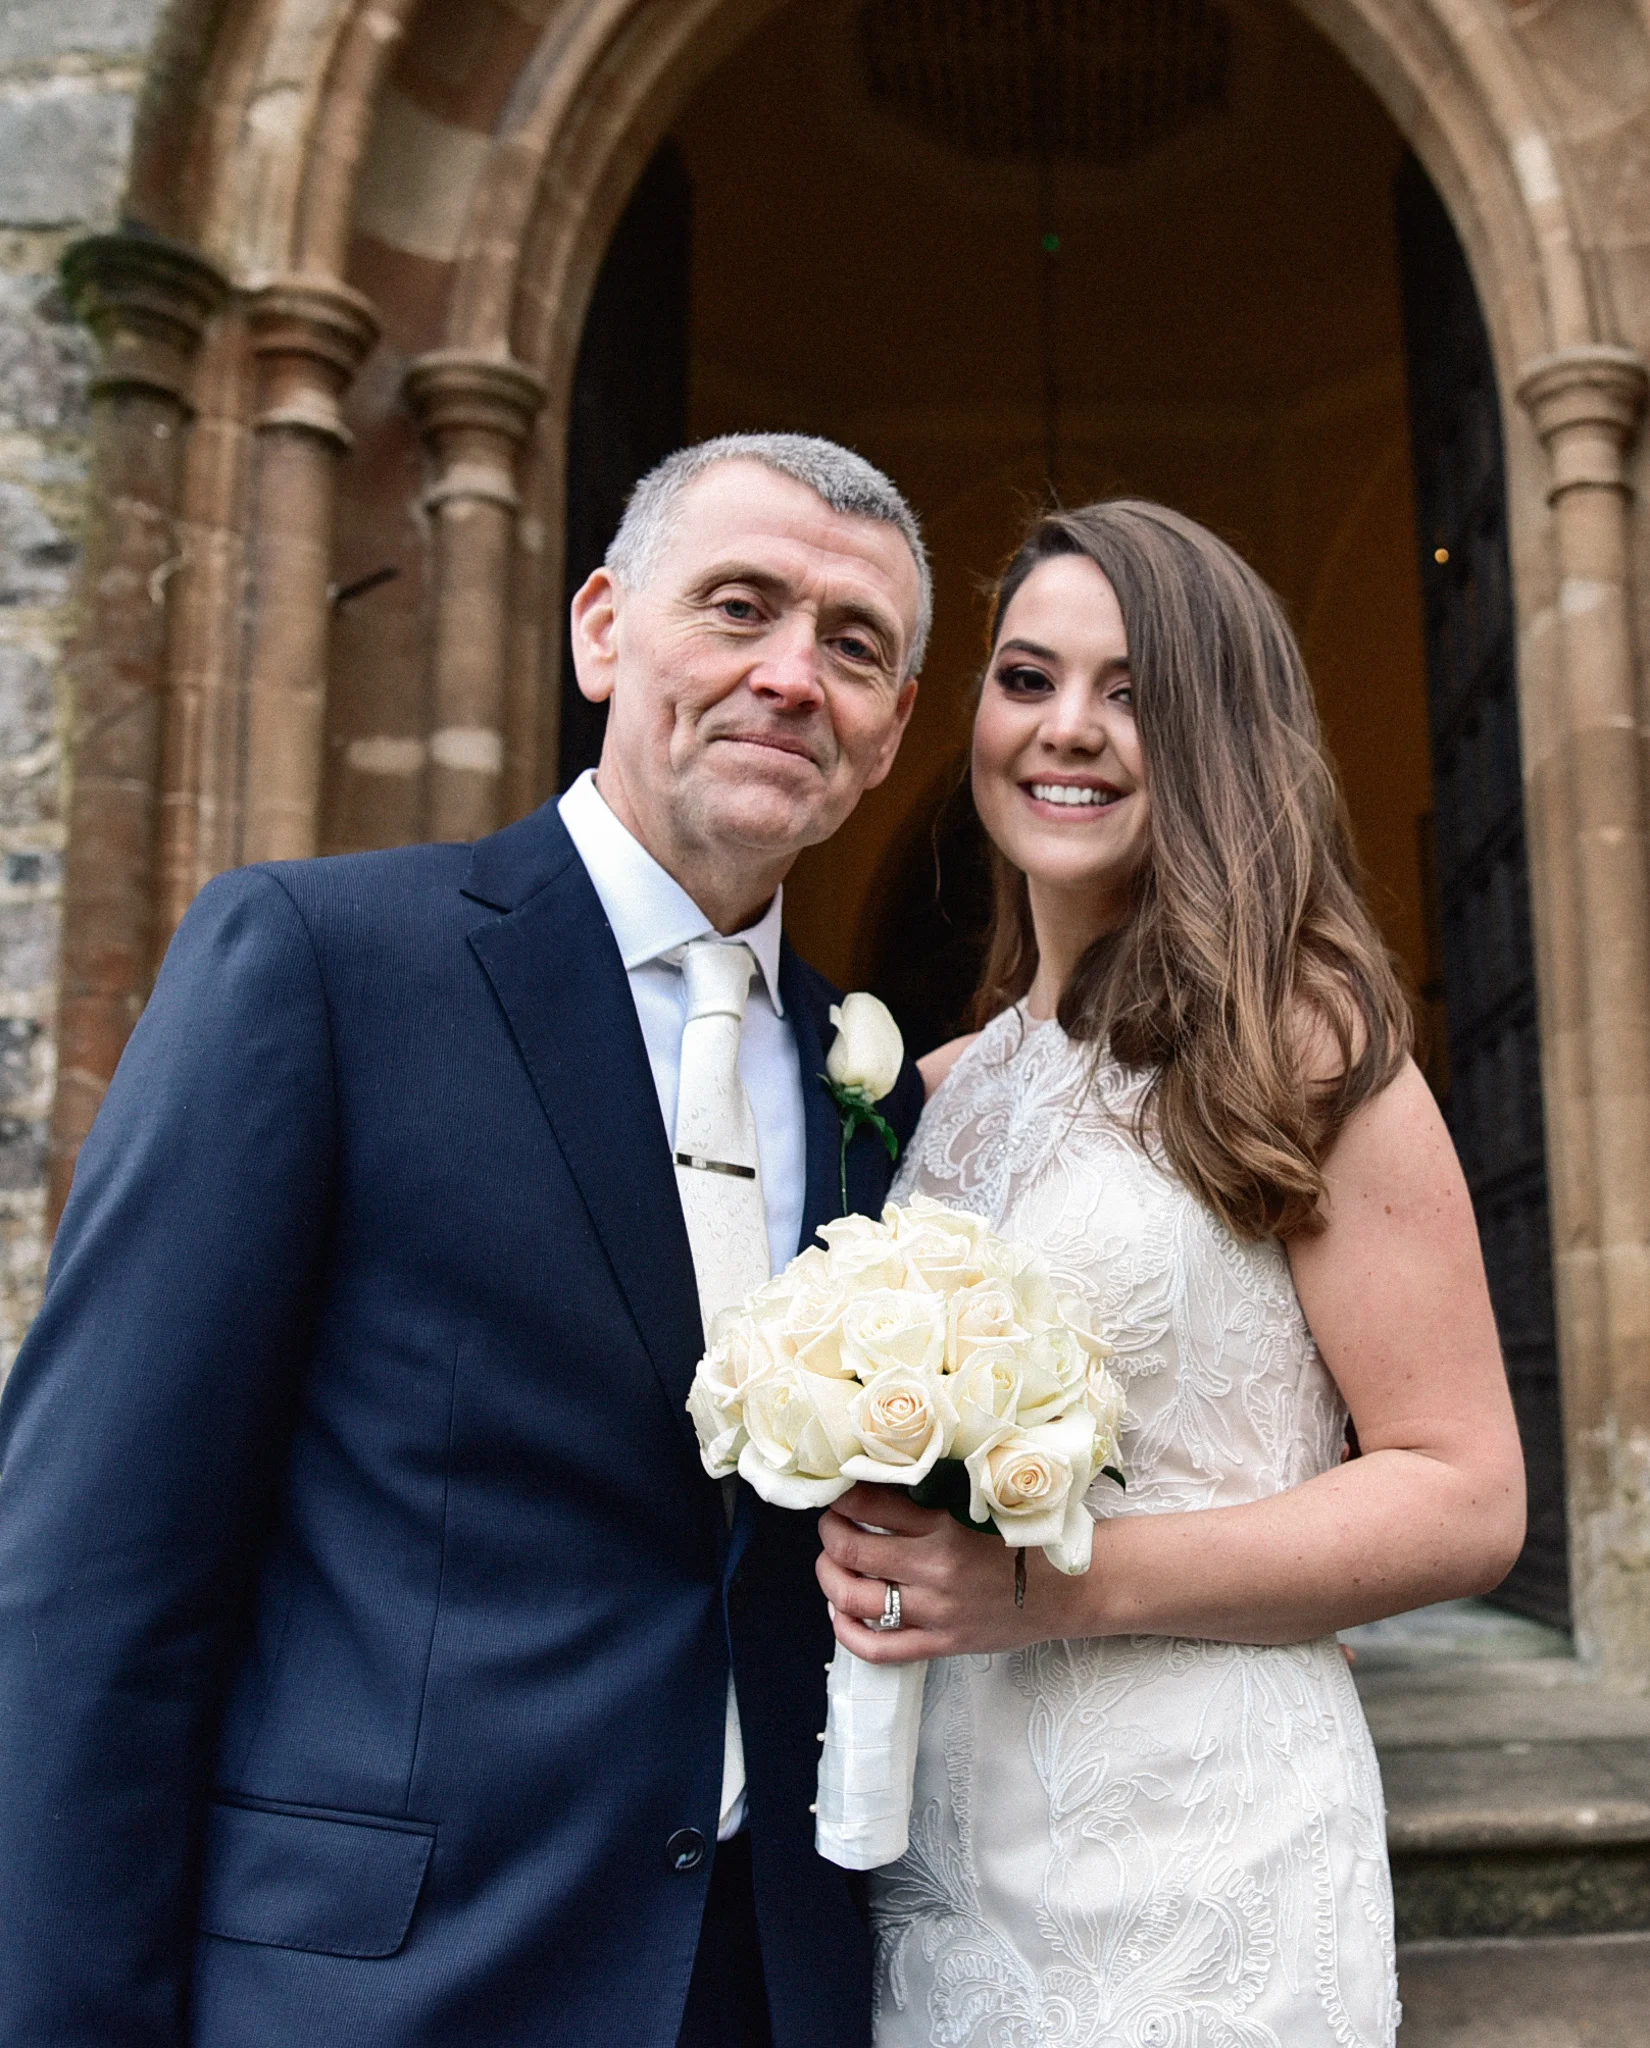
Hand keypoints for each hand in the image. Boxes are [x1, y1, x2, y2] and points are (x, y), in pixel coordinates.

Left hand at [815, 1482, 1066, 1661]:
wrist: (1074, 1588)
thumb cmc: (1028, 1540)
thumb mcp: (984, 1504)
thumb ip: (937, 1497)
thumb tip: (884, 1480)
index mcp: (946, 1524)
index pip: (871, 1502)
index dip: (843, 1495)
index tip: (839, 1492)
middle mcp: (935, 1567)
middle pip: (851, 1548)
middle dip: (829, 1532)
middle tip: (829, 1524)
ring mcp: (936, 1610)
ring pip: (854, 1598)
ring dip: (829, 1578)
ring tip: (830, 1564)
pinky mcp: (942, 1643)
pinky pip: (880, 1648)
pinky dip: (848, 1633)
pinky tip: (842, 1616)